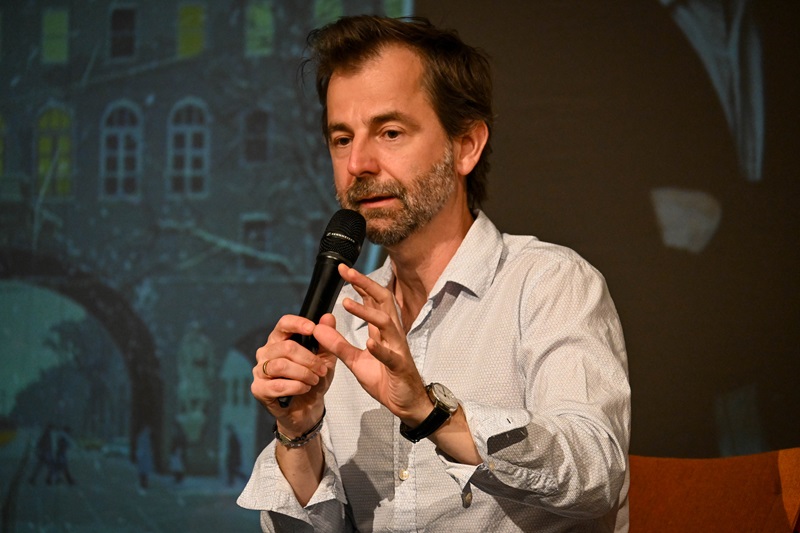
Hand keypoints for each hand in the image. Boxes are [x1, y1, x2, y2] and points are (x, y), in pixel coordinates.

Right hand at [252, 314, 335, 434]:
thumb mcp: (326, 359)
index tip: (312, 328)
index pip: (283, 324)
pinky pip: (277, 385)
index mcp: (280, 340)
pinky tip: (304, 388)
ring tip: (314, 380)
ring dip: (303, 373)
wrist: (307, 409)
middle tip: (321, 370)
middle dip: (308, 359)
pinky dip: (296, 387)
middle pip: (286, 347)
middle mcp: (266, 352)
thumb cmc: (313, 381)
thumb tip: (328, 317)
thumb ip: (327, 339)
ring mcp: (260, 370)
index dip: (297, 324)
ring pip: (281, 365)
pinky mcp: (258, 388)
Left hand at [313, 264, 431, 424]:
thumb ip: (338, 345)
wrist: (406, 404)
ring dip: (367, 312)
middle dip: (366, 285)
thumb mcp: (355, 361)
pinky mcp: (400, 368)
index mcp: (382, 331)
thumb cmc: (385, 379)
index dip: (360, 284)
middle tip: (348, 272)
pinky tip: (369, 344)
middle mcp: (392, 334)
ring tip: (347, 303)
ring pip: (387, 323)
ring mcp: (397, 350)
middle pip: (383, 301)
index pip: (373, 300)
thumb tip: (319, 328)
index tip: (343, 270)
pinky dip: (380, 349)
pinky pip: (391, 356)